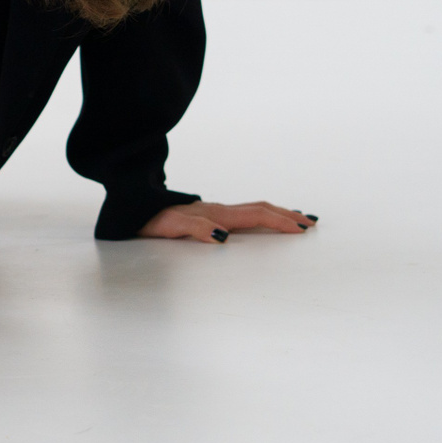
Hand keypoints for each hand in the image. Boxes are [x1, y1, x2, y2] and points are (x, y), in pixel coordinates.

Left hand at [141, 200, 318, 243]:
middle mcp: (217, 209)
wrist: (130, 206)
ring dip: (276, 214)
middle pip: (260, 209)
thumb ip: (195, 229)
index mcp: (215, 213)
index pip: (256, 216)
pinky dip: (259, 216)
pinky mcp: (206, 215)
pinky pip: (241, 214)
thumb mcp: (169, 226)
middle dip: (287, 216)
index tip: (303, 229)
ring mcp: (212, 211)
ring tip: (295, 220)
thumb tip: (224, 236)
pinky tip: (258, 222)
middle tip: (311, 223)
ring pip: (252, 209)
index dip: (280, 222)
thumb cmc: (147, 219)